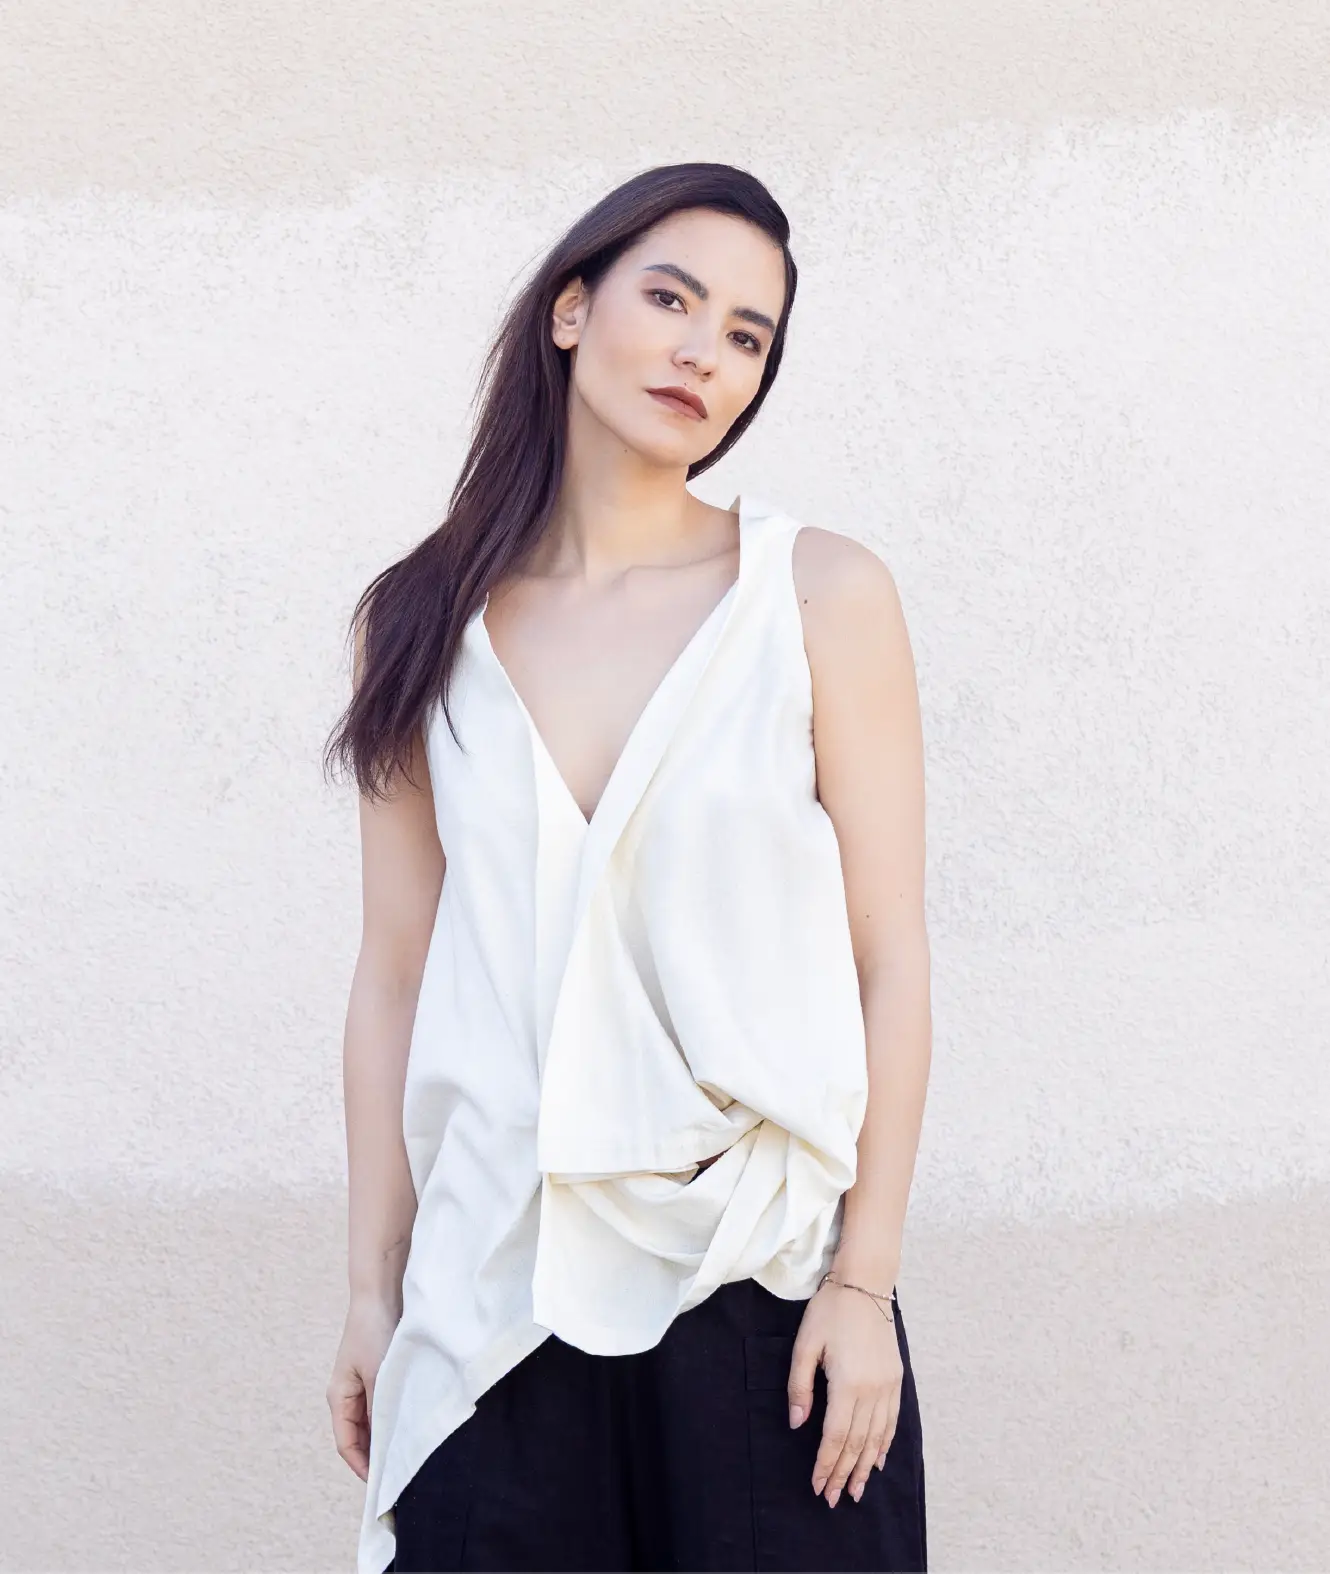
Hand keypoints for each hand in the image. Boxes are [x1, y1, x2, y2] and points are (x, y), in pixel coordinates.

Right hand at [327, 1295, 400, 1480]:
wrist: (382, 1289)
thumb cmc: (374, 1328)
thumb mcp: (379, 1373)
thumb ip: (382, 1409)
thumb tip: (389, 1444)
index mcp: (340, 1397)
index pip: (348, 1445)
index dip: (363, 1468)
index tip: (383, 1487)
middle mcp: (350, 1394)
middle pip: (361, 1437)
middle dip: (377, 1457)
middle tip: (401, 1477)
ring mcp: (366, 1383)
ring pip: (375, 1422)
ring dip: (389, 1437)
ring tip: (409, 1456)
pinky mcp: (381, 1372)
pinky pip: (386, 1405)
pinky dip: (396, 1418)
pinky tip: (413, 1424)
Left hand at [786, 1281, 902, 1507]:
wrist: (865, 1284)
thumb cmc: (830, 1311)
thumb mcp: (805, 1344)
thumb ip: (800, 1386)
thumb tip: (797, 1424)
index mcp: (848, 1383)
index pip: (835, 1436)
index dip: (825, 1464)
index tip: (816, 1485)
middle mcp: (872, 1390)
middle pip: (857, 1443)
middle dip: (843, 1473)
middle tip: (832, 1499)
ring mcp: (888, 1385)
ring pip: (876, 1437)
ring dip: (864, 1467)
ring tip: (855, 1491)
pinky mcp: (896, 1379)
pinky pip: (891, 1420)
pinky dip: (884, 1444)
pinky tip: (877, 1460)